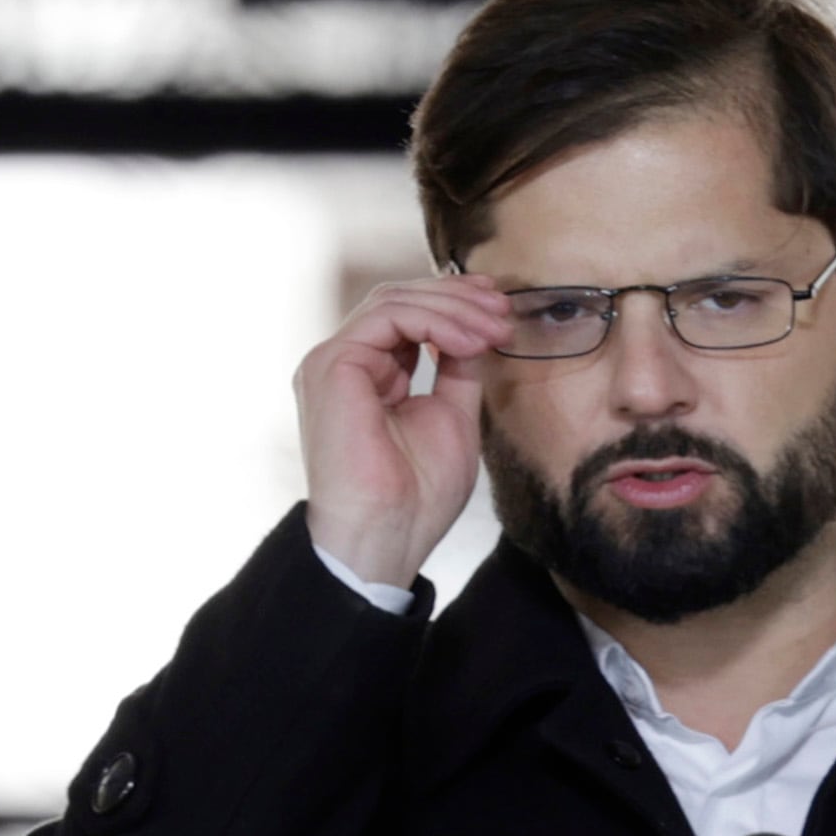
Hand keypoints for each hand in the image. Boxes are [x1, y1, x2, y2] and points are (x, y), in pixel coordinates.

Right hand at [290, 275, 512, 588]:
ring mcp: (334, 363)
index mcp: (367, 378)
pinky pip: (389, 317)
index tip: (500, 311)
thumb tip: (476, 333)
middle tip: (503, 308)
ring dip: (454, 308)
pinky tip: (469, 341)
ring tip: (494, 327)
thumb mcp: (453, 418)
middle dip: (458, 298)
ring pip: (394, 301)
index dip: (454, 306)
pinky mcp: (333, 364)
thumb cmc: (417, 497)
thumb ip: (457, 372)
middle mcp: (345, 365)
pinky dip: (435, 321)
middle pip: (399, 301)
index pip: (406, 319)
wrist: (386, 536)